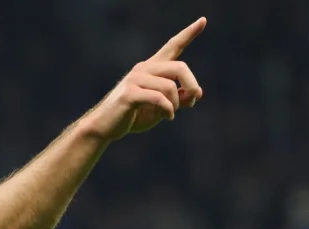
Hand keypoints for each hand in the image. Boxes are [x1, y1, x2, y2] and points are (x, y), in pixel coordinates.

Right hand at [80, 17, 205, 141]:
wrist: (104, 127)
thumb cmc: (133, 116)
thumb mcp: (161, 107)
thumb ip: (178, 98)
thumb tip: (197, 92)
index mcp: (152, 68)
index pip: (173, 46)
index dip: (189, 33)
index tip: (203, 20)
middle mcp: (144, 68)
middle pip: (180, 68)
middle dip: (191, 86)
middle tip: (193, 100)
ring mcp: (135, 79)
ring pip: (170, 86)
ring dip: (176, 104)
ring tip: (171, 114)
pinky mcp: (129, 93)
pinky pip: (159, 98)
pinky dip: (168, 110)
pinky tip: (167, 117)